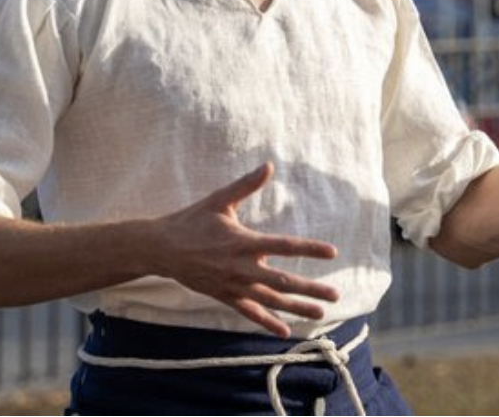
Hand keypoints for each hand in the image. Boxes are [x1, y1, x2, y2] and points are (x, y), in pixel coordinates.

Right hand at [151, 162, 339, 337]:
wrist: (161, 248)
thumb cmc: (192, 220)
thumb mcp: (219, 200)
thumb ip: (246, 185)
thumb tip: (269, 165)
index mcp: (244, 242)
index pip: (285, 246)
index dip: (310, 249)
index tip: (333, 252)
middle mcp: (242, 268)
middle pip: (284, 280)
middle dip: (311, 288)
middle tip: (336, 294)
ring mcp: (233, 285)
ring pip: (271, 300)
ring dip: (297, 308)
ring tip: (321, 313)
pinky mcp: (224, 296)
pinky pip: (250, 313)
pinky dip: (268, 322)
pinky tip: (286, 332)